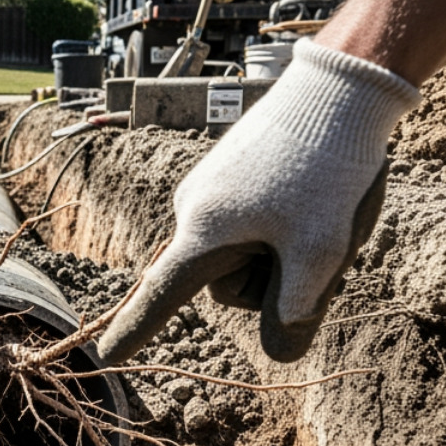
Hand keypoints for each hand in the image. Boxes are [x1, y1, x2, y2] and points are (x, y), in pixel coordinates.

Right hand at [95, 39, 419, 363]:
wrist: (339, 88)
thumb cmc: (327, 171)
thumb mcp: (322, 253)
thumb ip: (295, 314)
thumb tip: (279, 352)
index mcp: (204, 233)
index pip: (161, 296)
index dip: (135, 331)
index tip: (106, 357)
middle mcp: (193, 210)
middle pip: (228, 284)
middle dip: (275, 279)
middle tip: (322, 239)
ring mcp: (209, 190)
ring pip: (244, 253)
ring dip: (284, 250)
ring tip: (321, 208)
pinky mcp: (229, 174)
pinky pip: (250, 224)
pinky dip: (283, 224)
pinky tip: (315, 192)